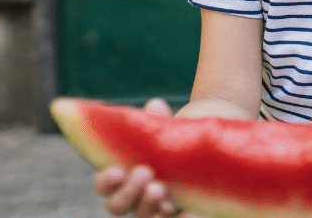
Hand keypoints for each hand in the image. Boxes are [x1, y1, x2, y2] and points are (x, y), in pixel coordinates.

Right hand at [93, 99, 182, 216]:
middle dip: (128, 191)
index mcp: (123, 176)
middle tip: (144, 172)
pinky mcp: (177, 214)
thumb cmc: (174, 139)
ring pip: (143, 215)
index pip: (104, 185)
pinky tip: (191, 213)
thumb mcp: (166, 128)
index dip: (106, 180)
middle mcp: (134, 197)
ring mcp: (155, 209)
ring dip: (149, 203)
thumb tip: (156, 105)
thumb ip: (158, 120)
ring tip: (161, 187)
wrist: (206, 151)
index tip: (116, 170)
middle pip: (118, 206)